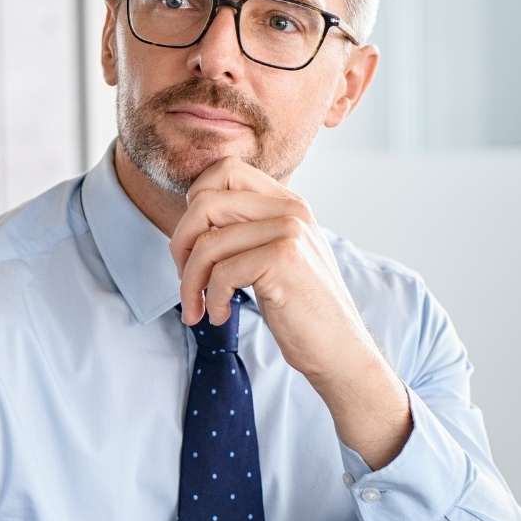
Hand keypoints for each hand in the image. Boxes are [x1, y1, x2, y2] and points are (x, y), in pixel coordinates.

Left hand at [169, 157, 411, 466]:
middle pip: (204, 202)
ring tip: (197, 308)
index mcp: (287, 202)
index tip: (194, 245)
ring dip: (190, 283)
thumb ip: (246, 229)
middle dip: (181, 245)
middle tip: (187, 281)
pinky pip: (221, 272)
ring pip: (206, 243)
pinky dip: (212, 300)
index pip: (224, 170)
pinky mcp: (283, 259)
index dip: (194, 203)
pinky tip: (221, 317)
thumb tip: (191, 218)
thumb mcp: (275, 256)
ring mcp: (288, 230)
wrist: (340, 349)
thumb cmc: (300, 309)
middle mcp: (290, 208)